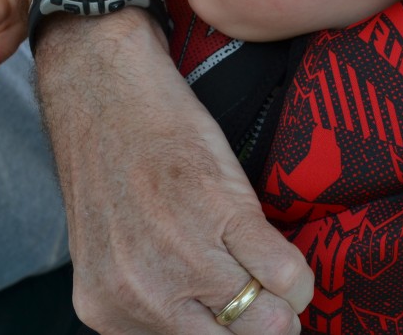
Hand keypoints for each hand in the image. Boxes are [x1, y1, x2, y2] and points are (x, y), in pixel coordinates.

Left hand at [36, 12, 313, 333]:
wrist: (105, 91)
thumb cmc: (115, 167)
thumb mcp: (115, 255)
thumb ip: (152, 299)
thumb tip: (212, 325)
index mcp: (109, 312)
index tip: (241, 320)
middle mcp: (143, 295)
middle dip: (262, 328)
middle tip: (266, 303)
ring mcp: (184, 255)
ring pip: (269, 321)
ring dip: (285, 301)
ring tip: (276, 274)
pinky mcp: (224, 210)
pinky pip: (286, 274)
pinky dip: (298, 271)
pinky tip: (280, 248)